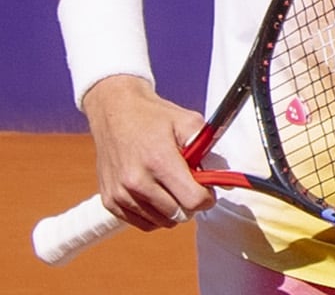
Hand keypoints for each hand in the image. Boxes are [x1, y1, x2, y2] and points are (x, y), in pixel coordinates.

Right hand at [81, 76, 211, 231]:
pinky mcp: (109, 201)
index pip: (193, 201)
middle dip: (189, 202)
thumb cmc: (153, 116)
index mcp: (159, 160)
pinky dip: (154, 214)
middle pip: (179, 215)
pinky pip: (143, 223)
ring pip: (161, 222)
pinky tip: (155, 193)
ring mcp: (120, 193)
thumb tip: (225, 182)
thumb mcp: (188, 122)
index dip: (206, 197)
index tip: (205, 187)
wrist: (114, 110)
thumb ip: (209, 152)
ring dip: (172, 209)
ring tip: (170, 185)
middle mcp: (137, 181)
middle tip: (187, 183)